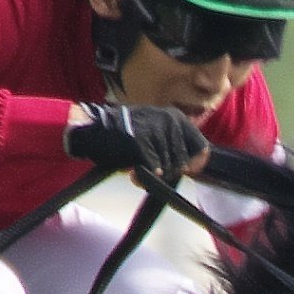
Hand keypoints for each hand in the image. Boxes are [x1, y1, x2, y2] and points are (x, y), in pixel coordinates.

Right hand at [67, 101, 208, 174]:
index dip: (195, 163)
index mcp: (176, 117)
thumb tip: (194, 166)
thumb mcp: (154, 133)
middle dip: (169, 172)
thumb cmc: (122, 136)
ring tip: (138, 171)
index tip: (187, 171)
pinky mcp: (141, 140)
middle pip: (183, 161)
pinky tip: (133, 173)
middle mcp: (169, 120)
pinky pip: (153, 169)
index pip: (201, 146)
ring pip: (168, 167)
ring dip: (154, 175)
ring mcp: (155, 129)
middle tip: (152, 172)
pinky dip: (143, 176)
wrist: (91, 130)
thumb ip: (173, 146)